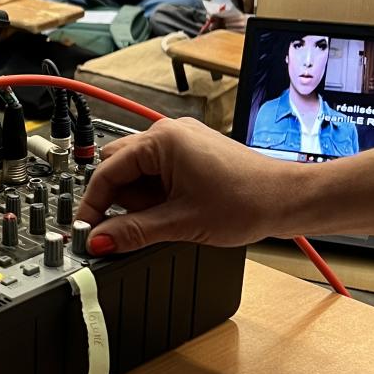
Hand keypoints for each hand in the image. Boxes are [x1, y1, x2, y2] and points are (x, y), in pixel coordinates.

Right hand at [75, 117, 299, 249]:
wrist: (287, 200)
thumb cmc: (247, 201)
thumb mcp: (180, 223)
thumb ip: (133, 232)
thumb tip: (99, 240)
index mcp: (161, 140)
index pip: (107, 172)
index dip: (93, 205)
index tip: (85, 231)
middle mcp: (167, 133)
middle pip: (118, 169)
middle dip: (123, 201)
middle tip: (141, 225)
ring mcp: (181, 142)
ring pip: (137, 173)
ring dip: (143, 200)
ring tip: (172, 218)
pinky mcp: (191, 153)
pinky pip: (157, 173)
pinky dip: (158, 195)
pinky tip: (178, 211)